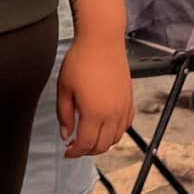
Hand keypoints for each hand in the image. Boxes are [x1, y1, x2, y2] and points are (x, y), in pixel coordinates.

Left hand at [58, 30, 133, 157]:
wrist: (102, 40)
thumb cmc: (82, 60)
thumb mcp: (64, 89)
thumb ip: (65, 115)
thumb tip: (67, 134)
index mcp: (94, 113)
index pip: (86, 144)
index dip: (75, 152)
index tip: (67, 151)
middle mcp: (112, 114)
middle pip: (102, 146)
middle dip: (87, 150)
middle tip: (76, 146)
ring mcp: (123, 107)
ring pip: (115, 138)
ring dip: (102, 143)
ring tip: (89, 136)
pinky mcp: (130, 99)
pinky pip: (125, 125)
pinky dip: (115, 132)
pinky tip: (105, 126)